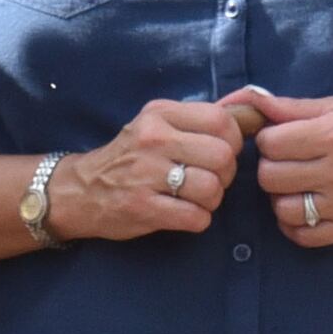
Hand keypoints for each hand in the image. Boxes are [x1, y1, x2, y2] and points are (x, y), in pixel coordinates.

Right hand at [49, 99, 247, 243]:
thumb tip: (251, 117)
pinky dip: (198, 220)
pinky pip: (195, 217)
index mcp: (160, 114)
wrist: (81, 190)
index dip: (233, 141)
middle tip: (211, 180)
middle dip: (226, 175)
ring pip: (211, 188)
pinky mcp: (143, 207)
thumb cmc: (130, 157)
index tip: (222, 153)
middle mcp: (153, 140)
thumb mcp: (156, 125)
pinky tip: (185, 214)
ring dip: (212, 200)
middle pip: (222, 157)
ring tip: (197, 199)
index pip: (221, 121)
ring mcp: (146, 174)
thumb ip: (195, 121)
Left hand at [227, 87, 332, 245]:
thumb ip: (295, 107)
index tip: (282, 138)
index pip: (271, 143)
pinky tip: (303, 208)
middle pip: (270, 177)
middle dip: (271, 166)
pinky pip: (303, 236)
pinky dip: (294, 225)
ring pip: (282, 209)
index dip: (269, 139)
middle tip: (288, 161)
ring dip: (281, 196)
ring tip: (295, 185)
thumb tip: (252, 101)